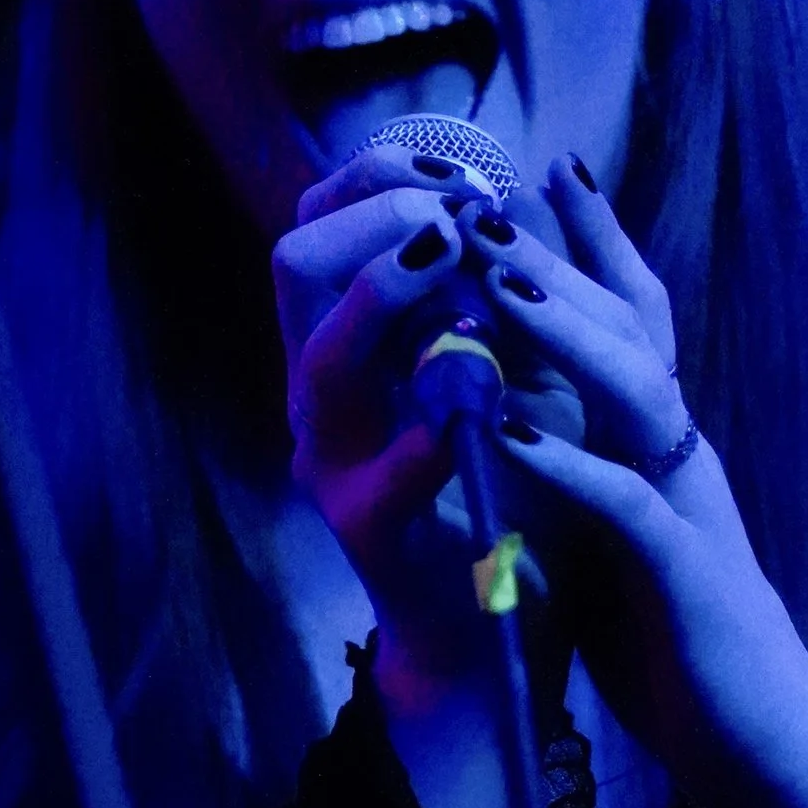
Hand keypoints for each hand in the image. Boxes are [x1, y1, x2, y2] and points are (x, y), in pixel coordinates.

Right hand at [273, 137, 536, 710]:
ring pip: (322, 355)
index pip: (317, 225)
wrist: (490, 636)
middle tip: (459, 214)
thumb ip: (492, 296)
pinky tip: (471, 403)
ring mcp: (336, 464)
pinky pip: (382, 474)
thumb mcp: (502, 375)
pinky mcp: (369, 534)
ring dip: (388, 293)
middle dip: (379, 215)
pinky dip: (425, 431)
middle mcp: (322, 397)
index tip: (457, 170)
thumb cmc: (500, 496)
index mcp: (347, 349)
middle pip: (296, 261)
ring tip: (454, 260)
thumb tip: (511, 193)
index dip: (378, 175)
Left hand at [476, 159, 807, 807]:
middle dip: (565, 260)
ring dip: (565, 334)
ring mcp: (688, 508)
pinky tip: (512, 434)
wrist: (759, 741)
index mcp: (663, 446)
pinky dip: (569, 465)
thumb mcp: (620, 532)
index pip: (637, 322)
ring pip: (635, 393)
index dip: (598, 243)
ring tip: (499, 282)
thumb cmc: (680, 641)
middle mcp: (682, 457)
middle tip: (499, 197)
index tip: (550, 168)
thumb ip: (585, 465)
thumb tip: (524, 405)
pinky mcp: (683, 574)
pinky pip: (626, 505)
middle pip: (632, 332)